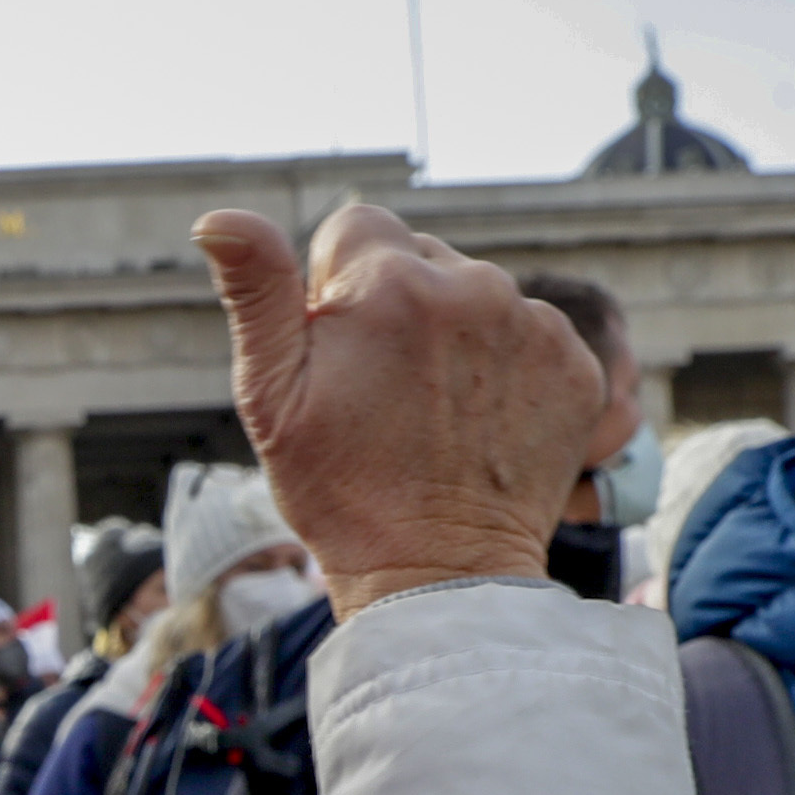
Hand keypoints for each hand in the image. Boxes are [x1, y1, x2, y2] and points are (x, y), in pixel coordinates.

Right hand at [193, 203, 606, 614]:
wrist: (440, 576)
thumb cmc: (341, 491)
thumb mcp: (271, 397)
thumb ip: (254, 292)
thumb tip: (218, 218)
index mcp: (390, 283)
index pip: (355, 228)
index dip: (333, 288)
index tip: (338, 352)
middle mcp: (474, 285)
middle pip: (421, 259)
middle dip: (397, 306)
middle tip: (383, 393)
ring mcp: (534, 326)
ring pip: (478, 297)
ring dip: (455, 337)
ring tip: (433, 415)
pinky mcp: (575, 366)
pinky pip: (530, 337)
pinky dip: (506, 370)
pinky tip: (478, 426)